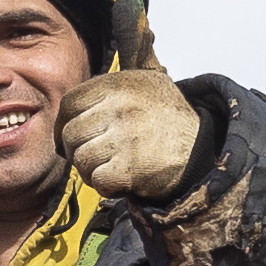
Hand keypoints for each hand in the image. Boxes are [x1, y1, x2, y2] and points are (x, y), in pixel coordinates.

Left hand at [60, 61, 203, 204]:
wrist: (201, 149)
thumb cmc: (169, 118)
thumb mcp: (147, 82)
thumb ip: (116, 79)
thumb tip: (84, 89)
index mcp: (120, 84)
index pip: (71, 102)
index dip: (64, 123)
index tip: (68, 134)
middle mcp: (121, 107)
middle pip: (72, 133)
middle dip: (76, 150)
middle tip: (93, 156)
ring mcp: (126, 137)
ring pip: (80, 158)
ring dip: (89, 170)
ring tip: (107, 168)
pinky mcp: (131, 168)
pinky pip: (97, 180)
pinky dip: (105, 186)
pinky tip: (119, 181)